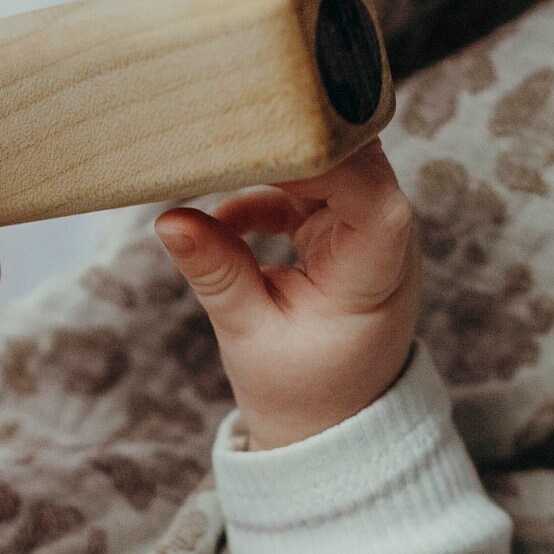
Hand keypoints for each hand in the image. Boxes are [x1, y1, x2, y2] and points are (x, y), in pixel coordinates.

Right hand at [154, 140, 419, 449]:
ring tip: (211, 164)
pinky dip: (265, 191)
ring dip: (272, 161)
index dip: (319, 157)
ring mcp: (366, 228)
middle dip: (290, 141)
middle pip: (352, 158)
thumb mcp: (250, 335)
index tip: (256, 142)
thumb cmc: (303, 391)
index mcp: (376, 269)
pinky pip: (308, 185)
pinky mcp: (343, 228)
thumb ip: (216, 272)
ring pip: (329, 161)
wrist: (332, 423)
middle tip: (222, 130)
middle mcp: (386, 238)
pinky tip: (222, 217)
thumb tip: (167, 220)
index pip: (368, 191)